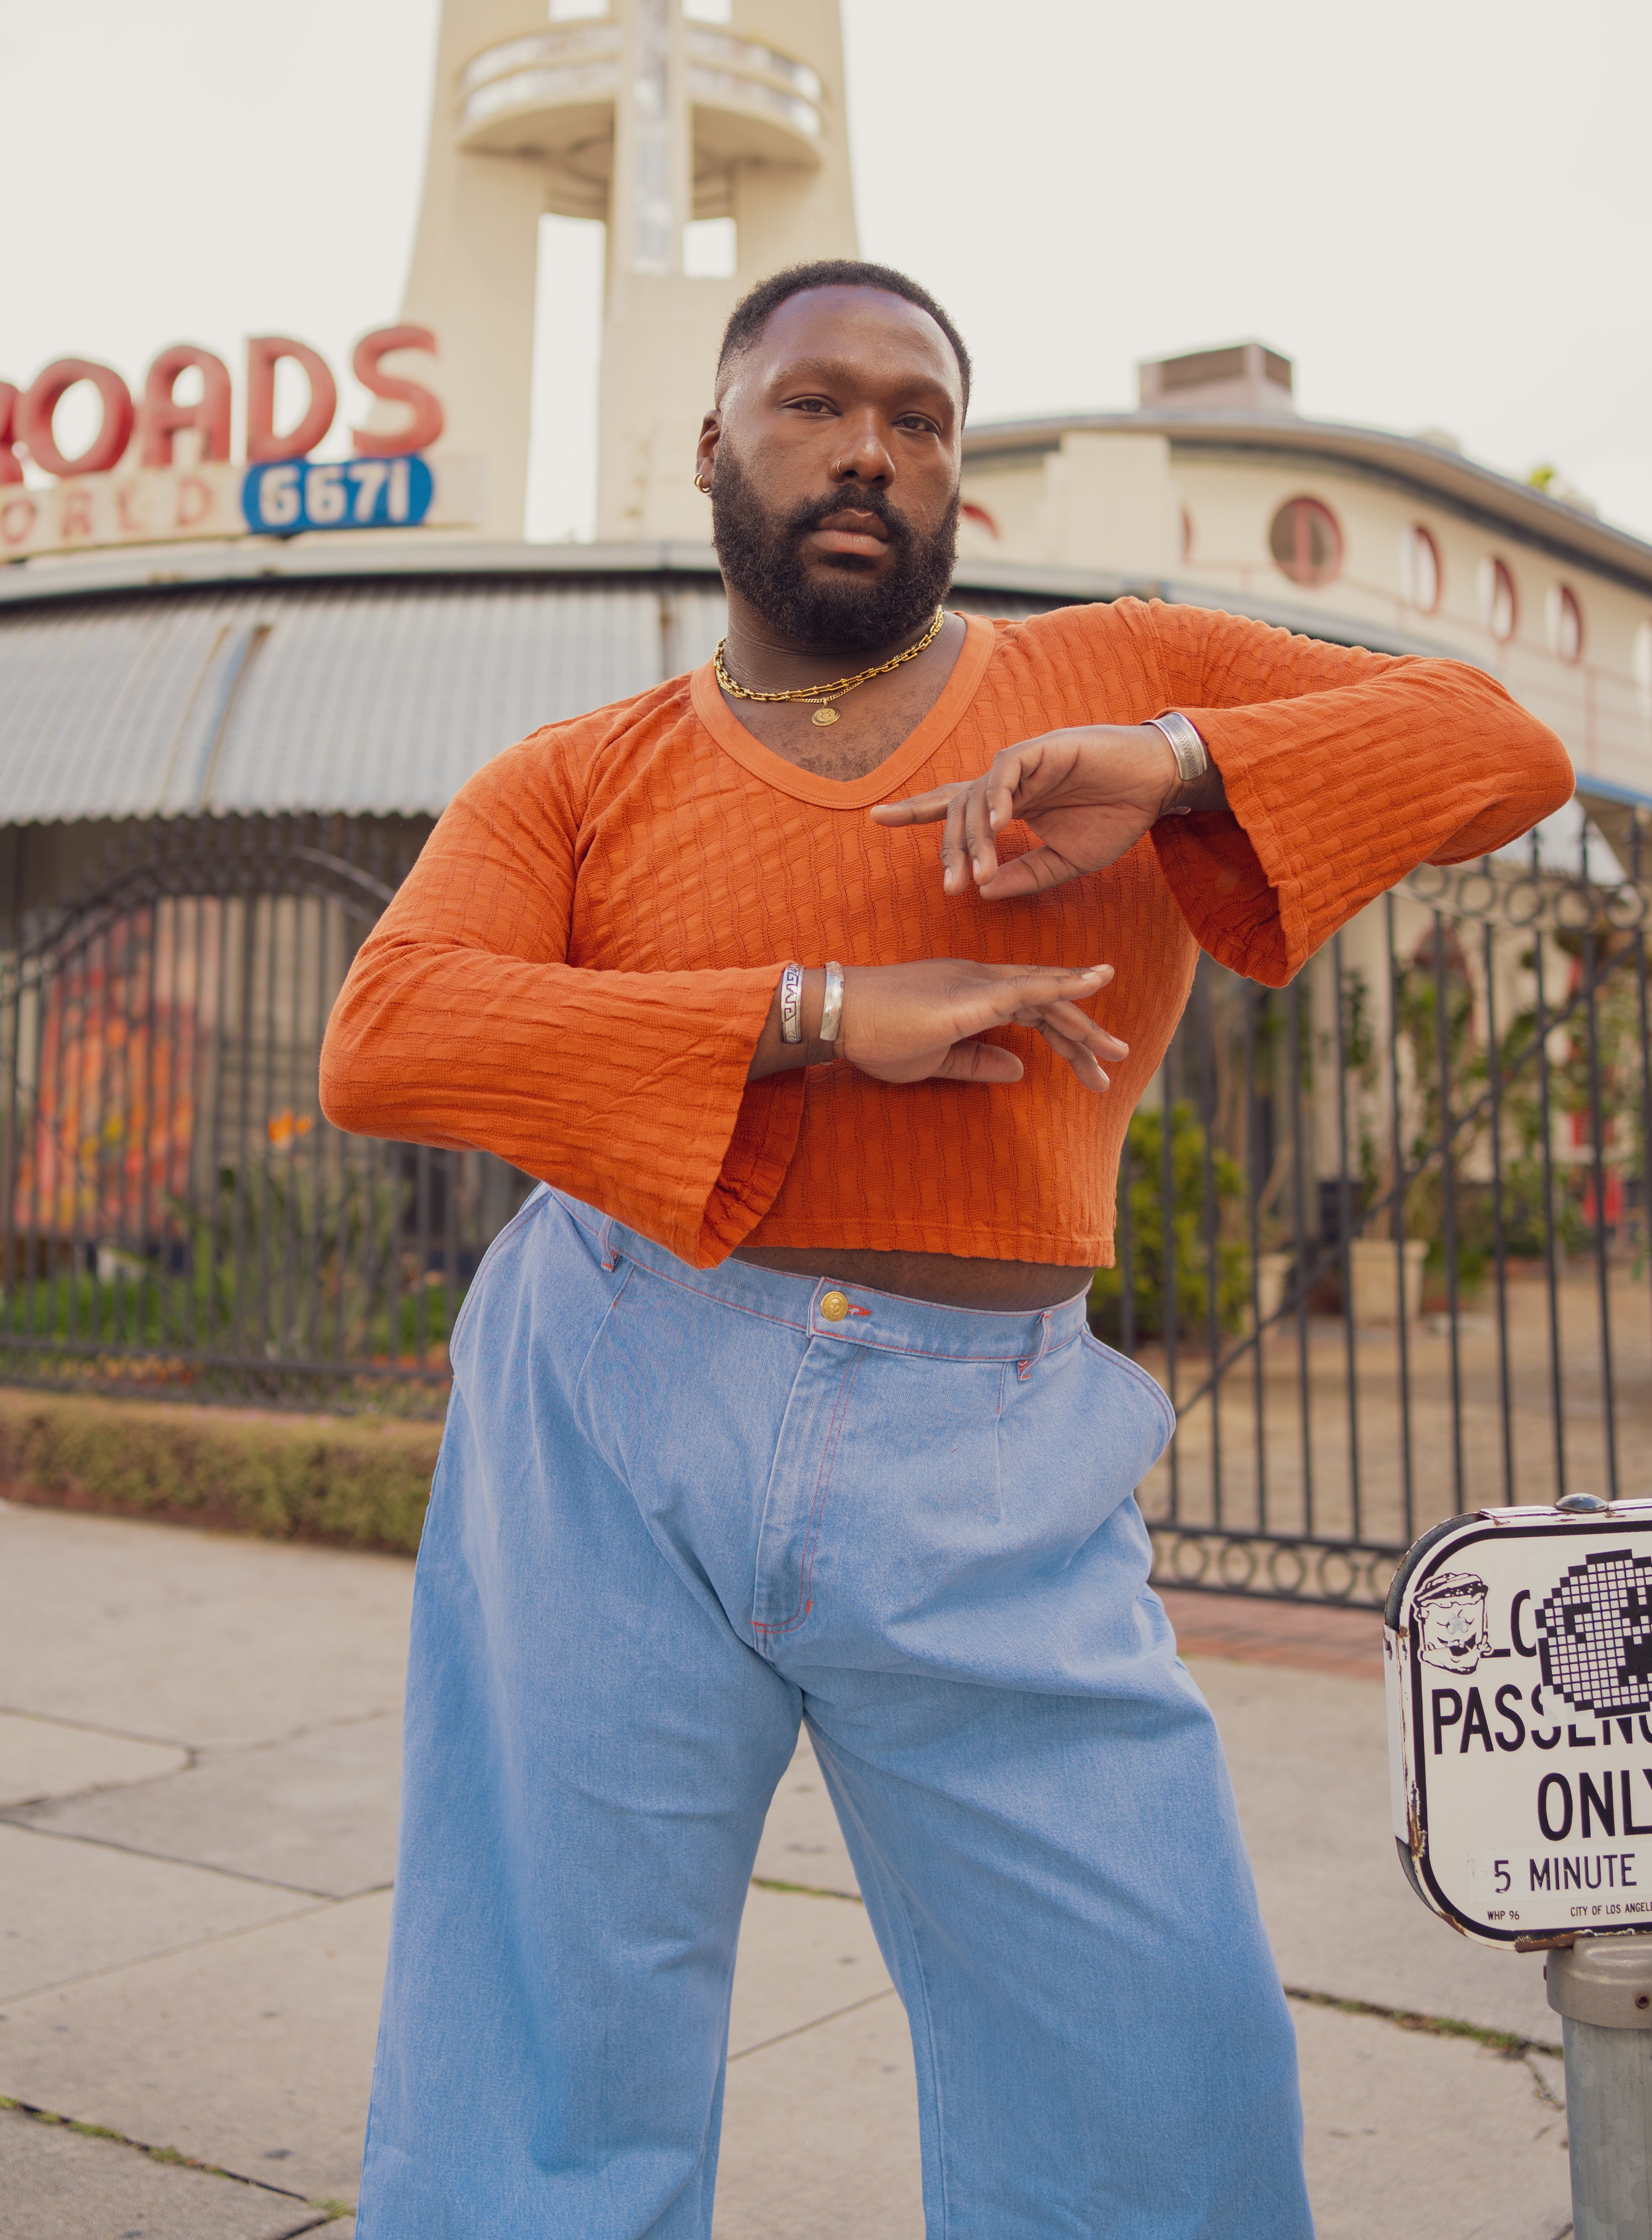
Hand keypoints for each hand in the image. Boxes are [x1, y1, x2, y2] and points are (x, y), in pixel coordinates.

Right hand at [748, 959, 1127, 1091]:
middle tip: (1116, 1061)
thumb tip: (1021, 1070)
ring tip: (1117, 1051)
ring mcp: (978, 982)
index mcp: (972, 993)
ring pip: (1046, 995)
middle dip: (1084, 1032)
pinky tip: (1097, 983)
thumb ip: (977, 1063)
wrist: (836, 1015)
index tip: (1090, 1065)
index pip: (1032, 1008)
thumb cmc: (874, 1037)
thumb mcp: (934, 1059)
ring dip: (1085, 1022)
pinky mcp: (973, 995)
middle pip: (1047, 1000)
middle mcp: (982, 979)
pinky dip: (1066, 983)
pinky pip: (1029, 987)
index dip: (1064, 1035)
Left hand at [869, 723, 1218, 901]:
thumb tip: (983, 892)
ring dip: (975, 837)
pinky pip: (1006, 771)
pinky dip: (997, 796)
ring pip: (979, 795)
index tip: (878, 817)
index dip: (916, 809)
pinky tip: (996, 823)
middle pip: (959, 809)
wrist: (1156, 787)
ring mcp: (1023, 763)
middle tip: (950, 887)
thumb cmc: (1115, 818)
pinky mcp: (1043, 749)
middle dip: (949, 849)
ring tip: (976, 872)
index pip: (954, 806)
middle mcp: (1009, 782)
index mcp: (1010, 803)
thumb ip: (1024, 875)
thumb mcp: (1065, 861)